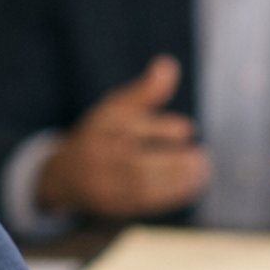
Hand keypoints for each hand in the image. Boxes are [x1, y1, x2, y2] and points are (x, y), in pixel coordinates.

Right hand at [38, 56, 210, 219]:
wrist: (67, 175)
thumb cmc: (104, 134)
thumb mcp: (117, 107)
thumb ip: (145, 90)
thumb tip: (168, 64)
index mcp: (101, 126)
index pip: (130, 128)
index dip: (162, 130)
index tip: (187, 129)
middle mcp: (99, 155)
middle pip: (133, 162)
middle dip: (171, 162)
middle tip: (201, 157)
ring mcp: (102, 182)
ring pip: (139, 185)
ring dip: (175, 181)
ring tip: (202, 170)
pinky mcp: (111, 204)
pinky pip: (141, 204)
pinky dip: (170, 196)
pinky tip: (192, 186)